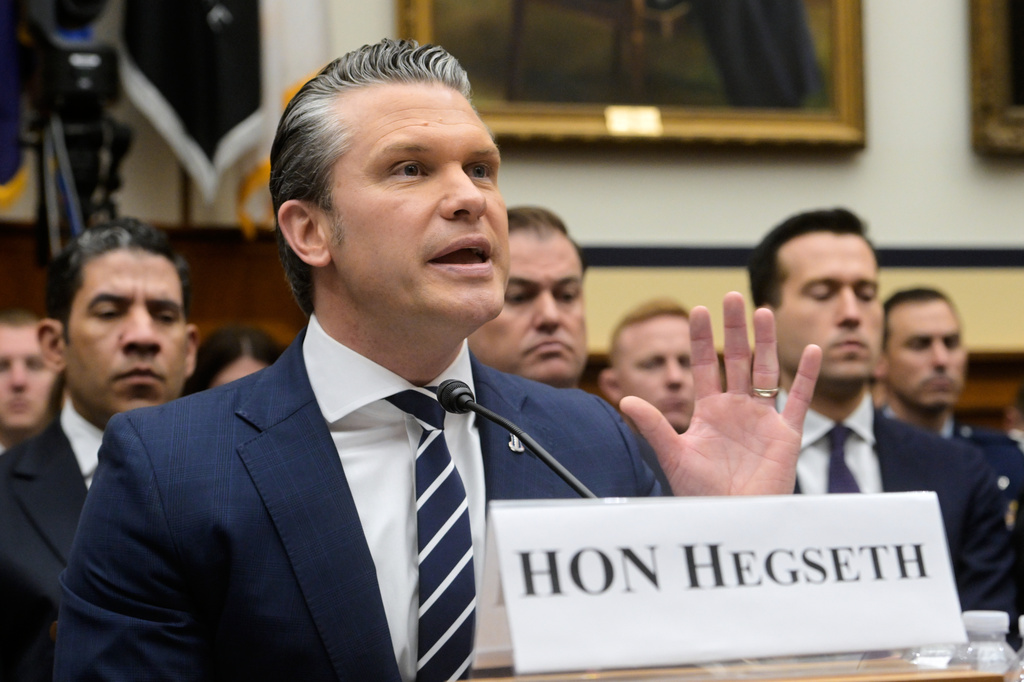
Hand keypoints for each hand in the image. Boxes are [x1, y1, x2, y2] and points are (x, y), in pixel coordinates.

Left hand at [620, 291, 820, 495]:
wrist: (732, 519)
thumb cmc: (701, 493)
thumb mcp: (674, 456)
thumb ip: (654, 427)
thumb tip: (624, 399)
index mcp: (710, 411)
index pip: (706, 365)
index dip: (702, 338)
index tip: (697, 309)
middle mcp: (737, 409)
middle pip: (738, 359)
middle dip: (734, 329)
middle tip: (732, 296)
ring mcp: (762, 419)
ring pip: (766, 371)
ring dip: (765, 342)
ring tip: (763, 310)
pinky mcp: (786, 435)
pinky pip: (798, 401)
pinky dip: (805, 377)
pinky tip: (809, 351)